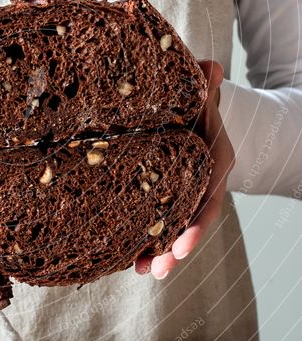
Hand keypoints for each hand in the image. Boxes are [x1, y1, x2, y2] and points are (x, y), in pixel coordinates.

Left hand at [134, 60, 233, 278]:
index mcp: (214, 159)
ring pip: (173, 225)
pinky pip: (155, 218)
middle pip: (192, 220)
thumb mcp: (195, 87)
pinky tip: (126, 258)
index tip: (182, 246)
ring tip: (141, 271)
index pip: (209, 196)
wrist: (178, 101)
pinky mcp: (162, 191)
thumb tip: (210, 68)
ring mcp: (182, 189)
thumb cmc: (188, 94)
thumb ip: (202, 81)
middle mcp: (202, 180)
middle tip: (158, 270)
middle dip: (175, 247)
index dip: (196, 224)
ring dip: (159, 251)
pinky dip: (143, 238)